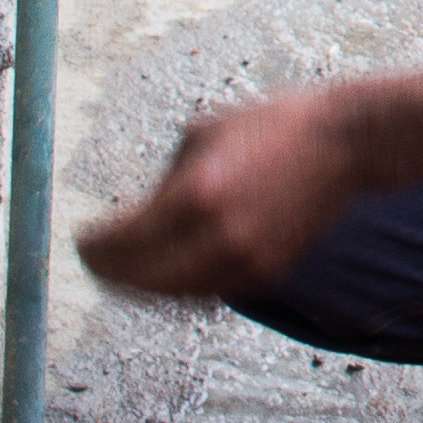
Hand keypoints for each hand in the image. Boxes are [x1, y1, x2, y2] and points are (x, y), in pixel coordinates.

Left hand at [76, 92, 359, 296]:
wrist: (343, 144)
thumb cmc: (272, 124)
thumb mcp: (201, 133)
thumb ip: (164, 180)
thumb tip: (135, 213)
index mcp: (194, 194)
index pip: (123, 242)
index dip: (92, 247)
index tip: (80, 242)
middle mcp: (217, 237)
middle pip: (140, 281)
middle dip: (108, 273)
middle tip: (92, 262)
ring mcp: (244, 262)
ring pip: (172, 297)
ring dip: (139, 288)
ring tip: (120, 273)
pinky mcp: (266, 275)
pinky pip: (205, 294)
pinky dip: (176, 289)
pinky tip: (162, 275)